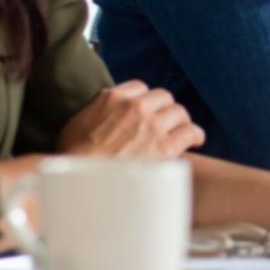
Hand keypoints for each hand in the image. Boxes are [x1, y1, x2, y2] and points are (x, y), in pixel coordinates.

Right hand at [58, 80, 205, 157]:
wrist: (81, 182)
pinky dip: (195, 135)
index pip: (140, 87)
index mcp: (115, 98)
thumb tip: (105, 102)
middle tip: (166, 121)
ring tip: (181, 130)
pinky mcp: (164, 147)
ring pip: (179, 112)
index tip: (147, 109)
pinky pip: (190, 132)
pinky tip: (196, 140)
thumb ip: (96, 107)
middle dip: (165, 109)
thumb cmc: (73, 157)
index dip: (145, 99)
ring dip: (180, 121)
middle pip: (163, 98)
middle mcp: (136, 107)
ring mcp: (152, 126)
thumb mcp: (78, 122)